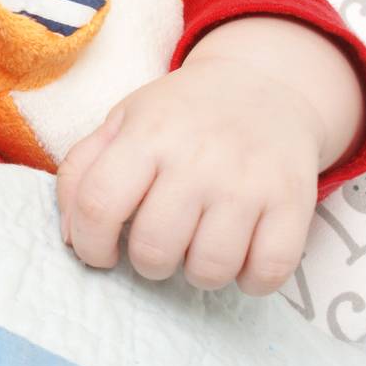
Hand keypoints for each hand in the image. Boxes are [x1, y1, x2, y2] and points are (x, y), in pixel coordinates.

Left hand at [55, 60, 321, 295]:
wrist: (263, 85)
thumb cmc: (178, 115)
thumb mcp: (120, 122)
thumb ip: (82, 172)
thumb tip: (71, 237)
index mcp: (146, 136)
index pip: (98, 205)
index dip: (89, 244)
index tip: (99, 253)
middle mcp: (197, 160)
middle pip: (154, 247)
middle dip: (146, 263)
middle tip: (155, 246)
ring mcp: (248, 183)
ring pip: (209, 268)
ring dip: (196, 274)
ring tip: (196, 248)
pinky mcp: (294, 202)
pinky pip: (269, 271)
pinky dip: (250, 280)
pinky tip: (240, 258)